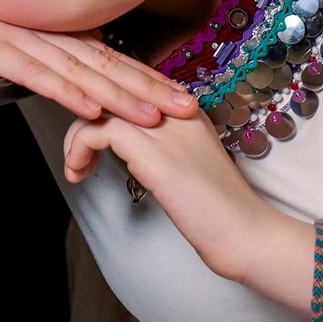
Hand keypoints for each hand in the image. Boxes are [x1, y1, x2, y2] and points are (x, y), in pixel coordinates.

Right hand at [0, 0, 198, 126]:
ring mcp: (9, 37)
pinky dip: (65, 89)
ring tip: (155, 116)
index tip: (177, 95)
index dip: (141, 76)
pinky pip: (32, 72)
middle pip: (100, 62)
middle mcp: (31, 30)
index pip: (99, 56)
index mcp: (35, 30)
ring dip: (119, 94)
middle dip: (147, 87)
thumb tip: (51, 78)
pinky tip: (92, 106)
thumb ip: (19, 57)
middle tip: (189, 108)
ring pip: (76, 69)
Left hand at [64, 107, 269, 276]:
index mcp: (185, 109)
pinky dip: (78, 149)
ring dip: (76, 137)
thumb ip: (161, 147)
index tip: (90, 133)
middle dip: (84, 116)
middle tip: (77, 149)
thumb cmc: (218, 212)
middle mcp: (173, 110)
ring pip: (97, 108)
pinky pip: (97, 132)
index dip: (101, 106)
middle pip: (110, 90)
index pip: (129, 86)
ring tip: (76, 166)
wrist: (246, 235)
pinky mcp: (153, 153)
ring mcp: (164, 128)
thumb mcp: (187, 167)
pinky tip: (80, 172)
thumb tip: (125, 147)